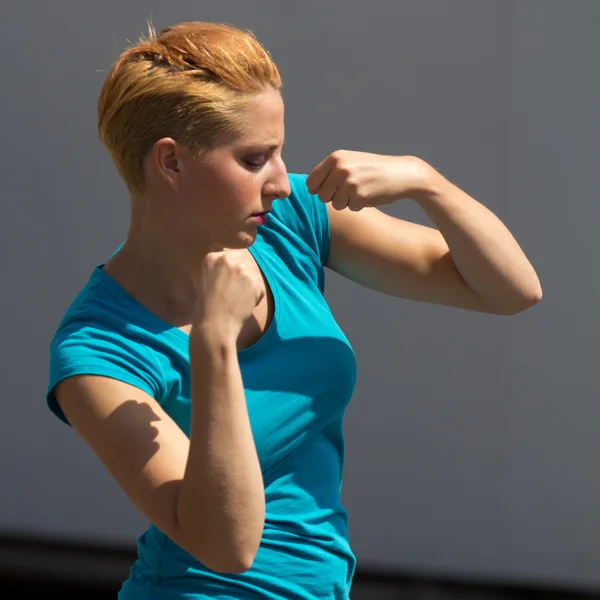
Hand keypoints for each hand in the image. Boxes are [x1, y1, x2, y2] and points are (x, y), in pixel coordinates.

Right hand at [192, 250, 264, 339]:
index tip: (225, 287)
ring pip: (254, 275)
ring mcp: (241, 268)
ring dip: (250, 288)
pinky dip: (256, 298)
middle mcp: (227, 258)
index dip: (232, 273)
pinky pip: (261, 287)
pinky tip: (243, 305)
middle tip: (231, 295)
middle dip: (243, 279)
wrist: (214, 325)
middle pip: (245, 264)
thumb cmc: (209, 307)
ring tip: (236, 300)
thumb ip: (220, 267)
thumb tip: (239, 260)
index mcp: (212, 257)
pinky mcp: (254, 280)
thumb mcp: (206, 279)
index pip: (232, 257)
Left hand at [306, 150, 433, 210]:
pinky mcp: (359, 195)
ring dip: (347, 202)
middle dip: (334, 198)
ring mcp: (349, 182)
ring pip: (335, 204)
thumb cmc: (373, 170)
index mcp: (335, 158)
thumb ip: (330, 172)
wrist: (401, 174)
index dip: (317, 190)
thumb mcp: (350, 162)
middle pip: (322, 196)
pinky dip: (359, 206)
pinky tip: (370, 195)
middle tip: (350, 191)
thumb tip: (308, 188)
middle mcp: (340, 168)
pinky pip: (350, 208)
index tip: (329, 190)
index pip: (311, 181)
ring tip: (361, 191)